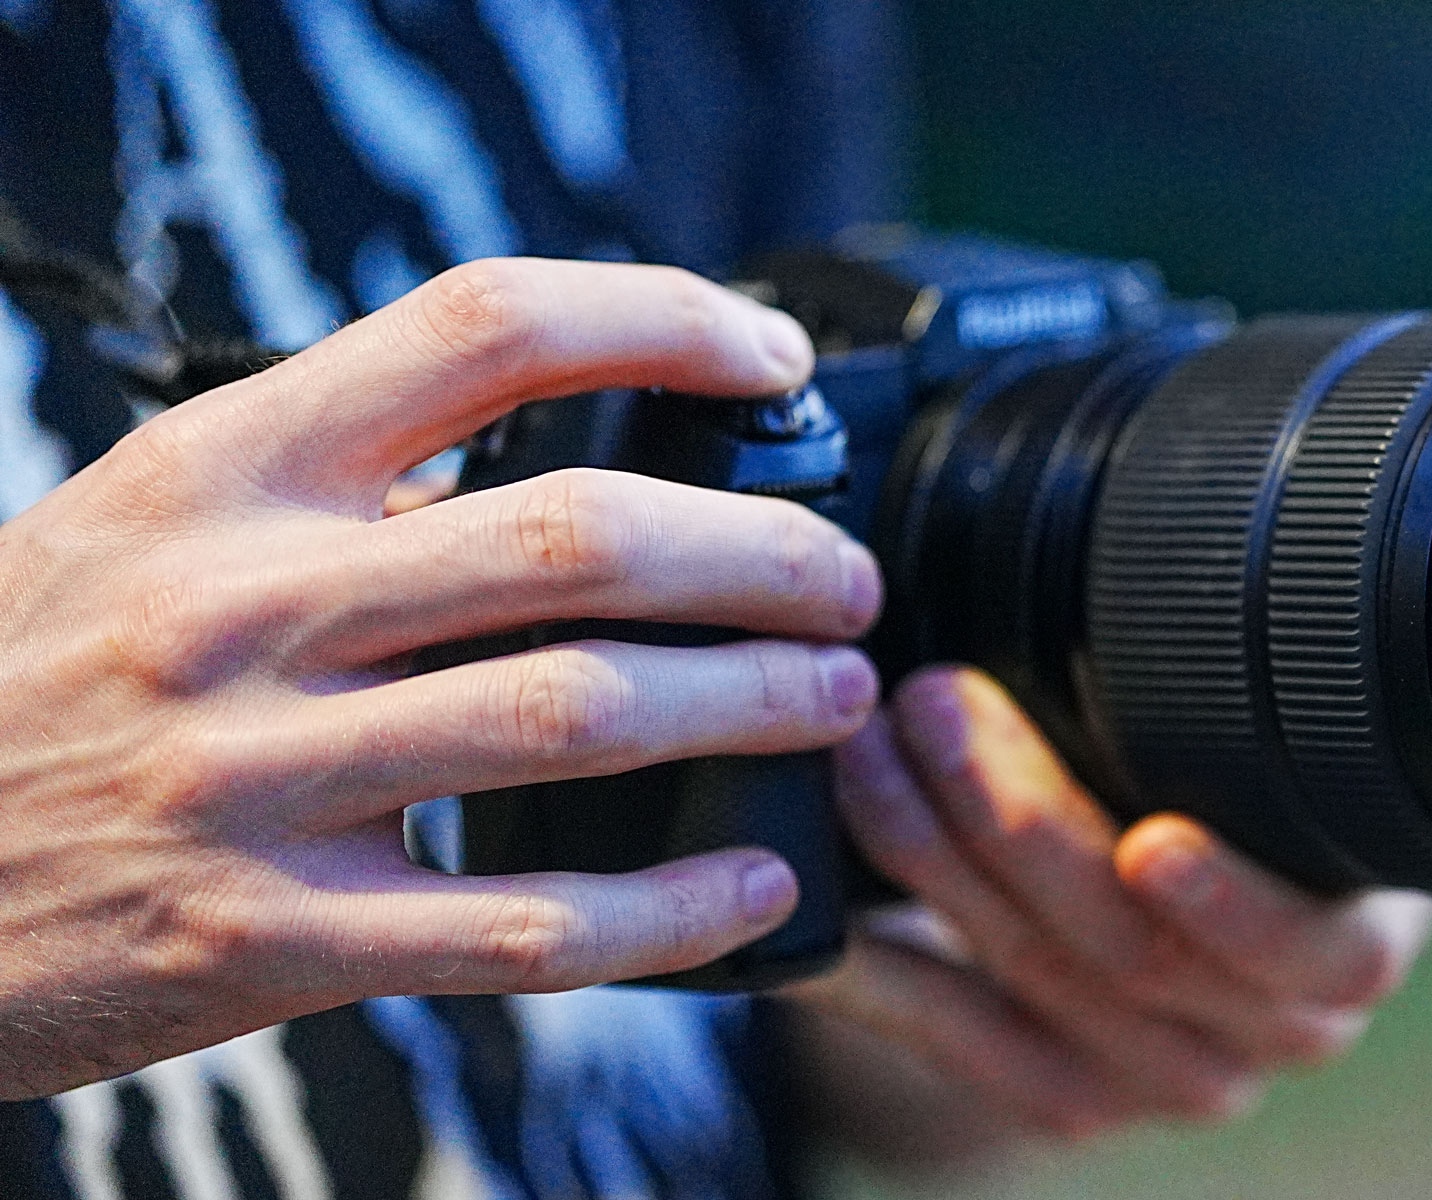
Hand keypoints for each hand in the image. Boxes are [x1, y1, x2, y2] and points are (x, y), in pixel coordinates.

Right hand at [0, 258, 883, 1098]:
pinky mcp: (270, 935)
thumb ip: (339, 485)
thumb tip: (555, 463)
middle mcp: (244, 605)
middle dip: (761, 553)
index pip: (481, 328)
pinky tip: (754, 883)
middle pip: (577, 535)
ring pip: (574, 714)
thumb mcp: (151, 522)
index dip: (659, 319)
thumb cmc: (39, 675)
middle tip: (847, 579)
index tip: (767, 356)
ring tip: (838, 696)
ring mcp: (256, 775)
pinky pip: (521, 926)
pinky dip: (671, 909)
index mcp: (225, 470)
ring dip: (749, 704)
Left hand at [794, 667, 1431, 1154]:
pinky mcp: (1063, 1097)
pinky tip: (822, 911)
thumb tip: (1166, 542)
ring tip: (864, 752)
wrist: (1189, 936)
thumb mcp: (1266, 758)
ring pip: (1033, 974)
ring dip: (930, 855)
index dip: (1231, 903)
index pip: (1310, 949)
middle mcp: (1268, 1027)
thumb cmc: (1234, 800)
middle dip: (1017, 817)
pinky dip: (875, 969)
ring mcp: (1162, 1075)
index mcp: (1347, 941)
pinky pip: (954, 1039)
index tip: (1155, 842)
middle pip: (1134, 949)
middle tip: (936, 703)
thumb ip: (1230, 711)